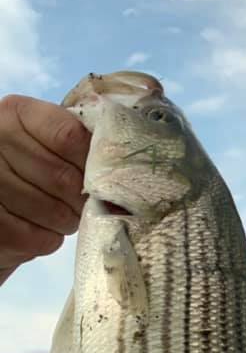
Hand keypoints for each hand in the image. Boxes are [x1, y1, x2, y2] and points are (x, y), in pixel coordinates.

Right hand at [0, 94, 88, 285]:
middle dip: (82, 199)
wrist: (1, 208)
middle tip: (80, 202)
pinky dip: (48, 239)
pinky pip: (41, 239)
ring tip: (58, 214)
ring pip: (55, 212)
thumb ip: (81, 144)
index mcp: (17, 113)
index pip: (70, 137)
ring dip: (67, 221)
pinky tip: (38, 229)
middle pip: (64, 179)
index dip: (94, 163)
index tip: (101, 176)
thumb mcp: (50, 144)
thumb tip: (126, 173)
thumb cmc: (33, 171)